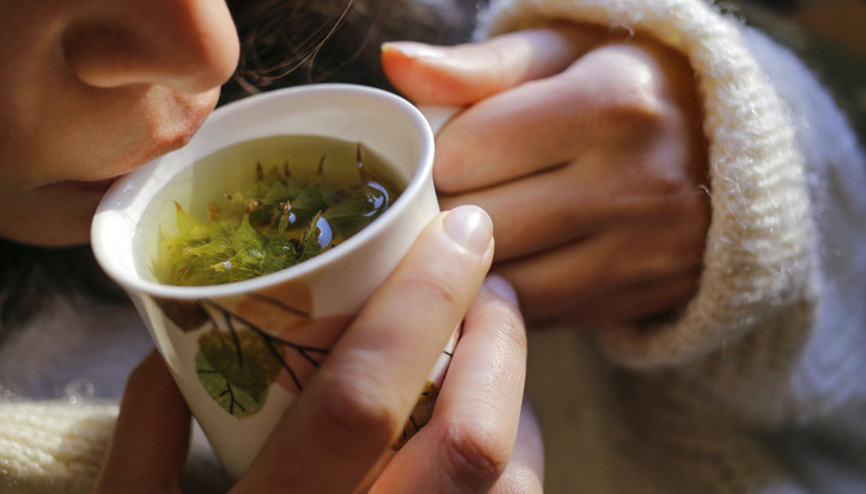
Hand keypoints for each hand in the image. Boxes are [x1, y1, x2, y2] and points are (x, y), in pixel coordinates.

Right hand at [93, 206, 542, 492]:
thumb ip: (144, 442)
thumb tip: (169, 348)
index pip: (364, 396)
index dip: (422, 300)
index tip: (461, 229)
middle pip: (473, 439)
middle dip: (501, 339)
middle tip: (491, 281)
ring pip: (516, 487)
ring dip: (521, 401)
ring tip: (496, 350)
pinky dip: (520, 463)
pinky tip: (496, 433)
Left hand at [383, 24, 709, 326]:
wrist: (737, 143)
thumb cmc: (628, 84)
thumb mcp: (562, 52)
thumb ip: (479, 64)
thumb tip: (396, 63)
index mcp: (611, 102)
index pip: (463, 154)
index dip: (430, 159)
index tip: (433, 157)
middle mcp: (637, 182)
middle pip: (479, 227)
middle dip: (440, 217)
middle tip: (437, 201)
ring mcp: (649, 250)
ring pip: (507, 285)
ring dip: (469, 268)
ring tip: (466, 235)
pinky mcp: (650, 295)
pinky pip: (546, 316)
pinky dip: (512, 296)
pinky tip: (511, 264)